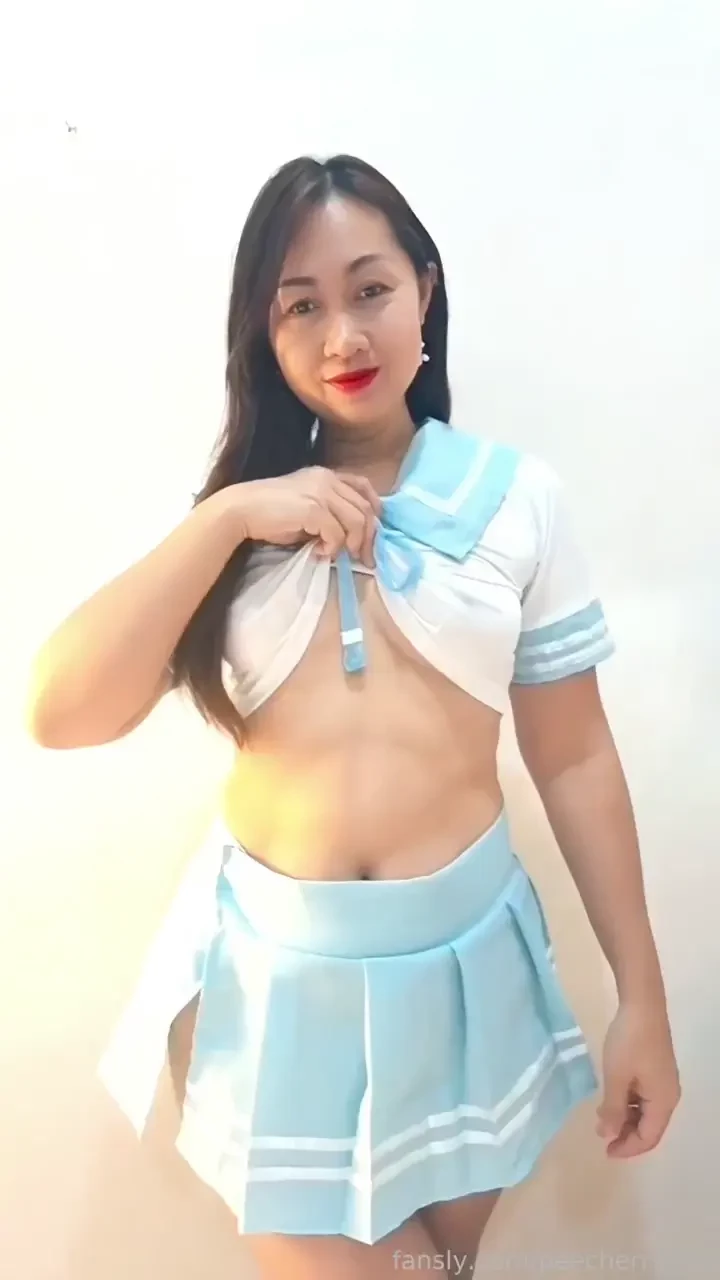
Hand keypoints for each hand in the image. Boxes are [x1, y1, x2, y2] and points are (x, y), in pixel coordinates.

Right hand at [227, 467, 381, 567]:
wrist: (241, 510)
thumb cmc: (269, 514)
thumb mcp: (305, 509)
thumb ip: (328, 515)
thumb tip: (350, 539)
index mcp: (326, 475)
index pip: (363, 486)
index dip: (374, 510)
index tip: (372, 533)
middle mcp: (327, 479)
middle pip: (365, 508)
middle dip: (369, 537)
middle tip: (364, 559)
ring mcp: (321, 492)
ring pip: (357, 521)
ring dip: (351, 544)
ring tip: (336, 556)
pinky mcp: (313, 508)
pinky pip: (337, 533)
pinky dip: (332, 548)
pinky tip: (317, 553)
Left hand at [596, 999, 680, 1157]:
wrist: (642, 1004)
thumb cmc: (629, 1042)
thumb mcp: (616, 1078)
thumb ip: (613, 1110)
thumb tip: (609, 1135)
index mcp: (663, 1102)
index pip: (648, 1138)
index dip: (627, 1148)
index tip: (605, 1151)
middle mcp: (668, 1095)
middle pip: (649, 1127)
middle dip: (626, 1134)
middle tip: (601, 1135)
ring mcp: (663, 1081)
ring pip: (645, 1111)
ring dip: (625, 1118)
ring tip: (602, 1117)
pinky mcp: (656, 1069)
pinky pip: (644, 1096)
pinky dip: (628, 1102)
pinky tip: (611, 1097)